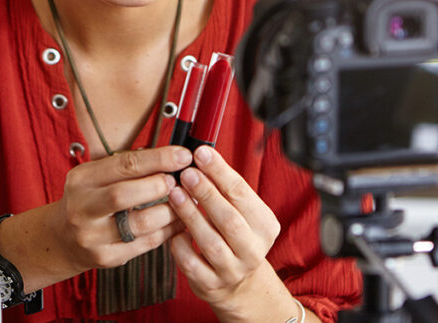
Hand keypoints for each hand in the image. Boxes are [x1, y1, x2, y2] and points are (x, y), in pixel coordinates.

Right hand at [53, 145, 190, 270]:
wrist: (63, 238)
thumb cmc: (89, 200)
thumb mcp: (97, 176)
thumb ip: (128, 166)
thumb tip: (170, 156)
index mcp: (82, 180)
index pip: (123, 165)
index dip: (158, 159)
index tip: (182, 156)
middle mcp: (83, 208)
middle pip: (124, 195)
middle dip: (158, 185)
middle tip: (179, 182)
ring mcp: (93, 236)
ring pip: (140, 223)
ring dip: (170, 211)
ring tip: (185, 201)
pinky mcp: (106, 257)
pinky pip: (146, 243)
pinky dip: (168, 230)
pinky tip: (178, 221)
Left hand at [168, 146, 281, 310]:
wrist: (239, 283)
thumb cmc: (234, 235)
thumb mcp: (240, 211)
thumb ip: (225, 188)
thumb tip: (201, 155)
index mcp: (265, 226)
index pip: (242, 193)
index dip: (220, 172)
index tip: (201, 153)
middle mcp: (253, 250)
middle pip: (229, 219)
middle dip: (206, 193)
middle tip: (186, 173)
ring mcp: (232, 270)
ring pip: (210, 242)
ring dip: (190, 215)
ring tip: (175, 194)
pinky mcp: (211, 285)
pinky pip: (192, 265)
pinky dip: (180, 246)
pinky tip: (172, 230)